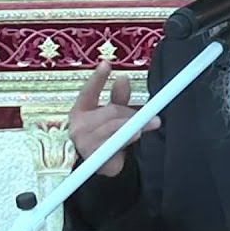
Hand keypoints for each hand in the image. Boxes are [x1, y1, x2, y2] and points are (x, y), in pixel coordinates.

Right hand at [67, 61, 160, 176]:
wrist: (104, 166)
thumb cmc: (107, 138)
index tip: (106, 64)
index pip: (88, 91)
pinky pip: (114, 142)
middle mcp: (77, 125)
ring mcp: (83, 141)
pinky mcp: (92, 156)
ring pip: (114, 126)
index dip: (97, 78)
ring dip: (134, 125)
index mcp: (80, 111)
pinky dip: (127, 137)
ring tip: (149, 125)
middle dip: (131, 113)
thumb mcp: (114, 115)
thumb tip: (122, 78)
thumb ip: (118, 98)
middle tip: (152, 116)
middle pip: (110, 111)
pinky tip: (135, 135)